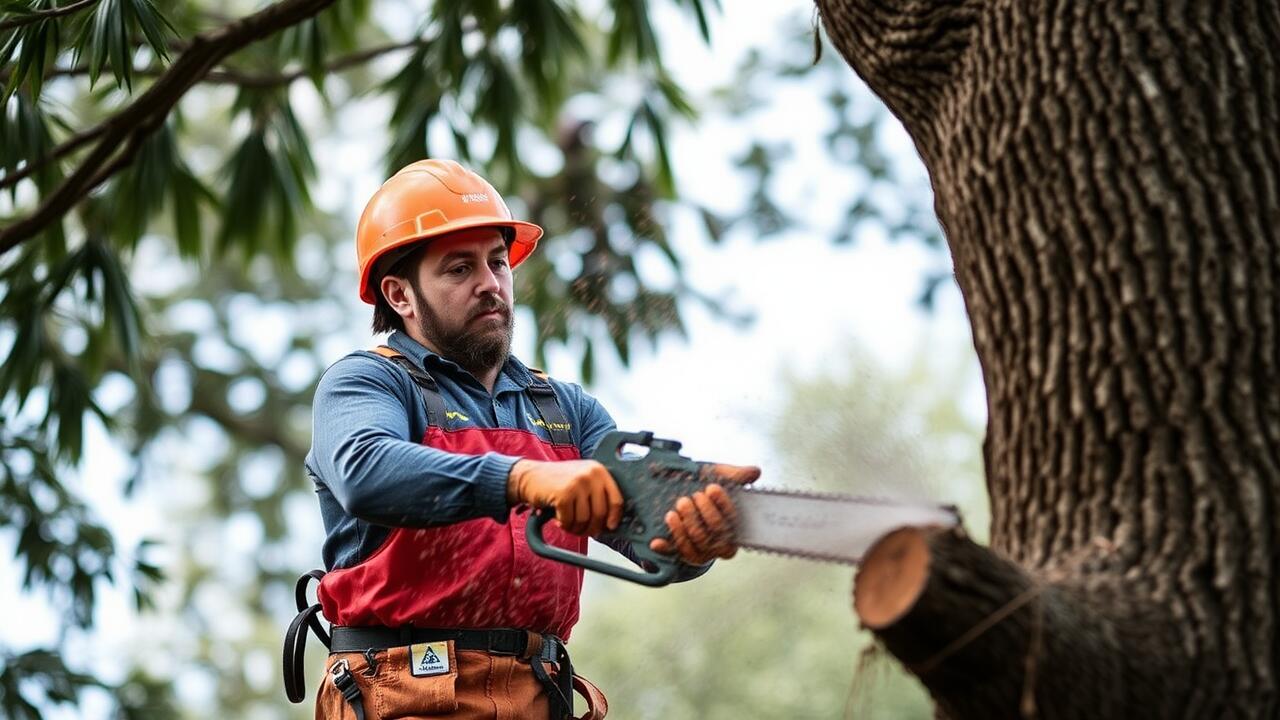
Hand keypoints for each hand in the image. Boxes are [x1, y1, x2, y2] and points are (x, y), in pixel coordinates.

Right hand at [507, 459, 623, 536]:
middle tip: (582, 530)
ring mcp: (577, 483)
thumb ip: (596, 494)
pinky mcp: (564, 494)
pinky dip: (563, 525)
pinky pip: (569, 521)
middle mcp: (590, 475)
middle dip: (591, 528)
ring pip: (584, 520)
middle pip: (601, 513)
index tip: (609, 527)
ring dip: (575, 528)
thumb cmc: (555, 482)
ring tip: (567, 523)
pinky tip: (558, 519)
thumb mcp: (581, 480)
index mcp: (598, 471)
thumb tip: (609, 521)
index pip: (616, 500)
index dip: (614, 518)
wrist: (528, 477)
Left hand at [649, 463, 760, 564]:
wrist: (683, 493)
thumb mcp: (718, 478)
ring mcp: (701, 552)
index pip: (732, 521)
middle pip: (713, 534)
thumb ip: (735, 475)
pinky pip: (674, 555)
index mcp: (733, 528)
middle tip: (689, 497)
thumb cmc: (704, 487)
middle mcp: (719, 545)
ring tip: (676, 508)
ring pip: (695, 546)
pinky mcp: (681, 554)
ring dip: (685, 527)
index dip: (722, 504)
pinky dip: (666, 548)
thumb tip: (755, 472)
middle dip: (702, 514)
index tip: (710, 488)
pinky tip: (656, 541)